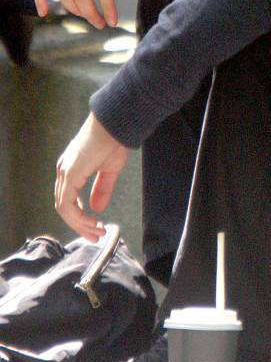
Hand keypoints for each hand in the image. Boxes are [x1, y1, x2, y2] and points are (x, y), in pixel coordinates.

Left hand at [55, 113, 129, 241]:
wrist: (115, 124)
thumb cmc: (114, 140)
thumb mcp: (109, 170)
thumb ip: (102, 189)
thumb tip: (97, 209)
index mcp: (71, 169)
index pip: (68, 200)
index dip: (80, 217)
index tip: (96, 228)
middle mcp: (63, 171)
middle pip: (64, 207)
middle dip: (80, 225)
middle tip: (96, 237)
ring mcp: (65, 173)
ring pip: (64, 208)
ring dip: (80, 225)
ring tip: (97, 232)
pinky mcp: (70, 174)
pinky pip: (68, 204)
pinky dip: (79, 217)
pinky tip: (93, 222)